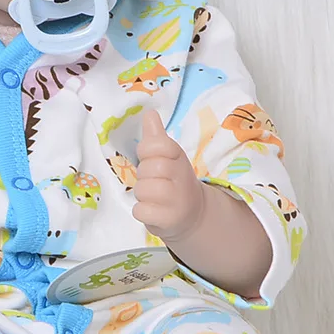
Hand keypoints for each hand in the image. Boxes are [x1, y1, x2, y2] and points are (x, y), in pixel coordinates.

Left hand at [132, 111, 204, 242]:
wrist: (193, 215)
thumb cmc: (173, 181)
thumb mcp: (168, 157)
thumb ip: (156, 137)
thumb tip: (149, 113)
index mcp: (178, 157)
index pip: (157, 144)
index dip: (148, 151)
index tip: (152, 157)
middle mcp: (181, 177)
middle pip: (148, 168)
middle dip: (144, 175)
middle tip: (154, 181)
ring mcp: (177, 200)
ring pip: (143, 189)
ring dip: (142, 194)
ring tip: (154, 197)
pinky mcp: (170, 219)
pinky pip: (140, 210)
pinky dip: (141, 211)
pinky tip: (152, 210)